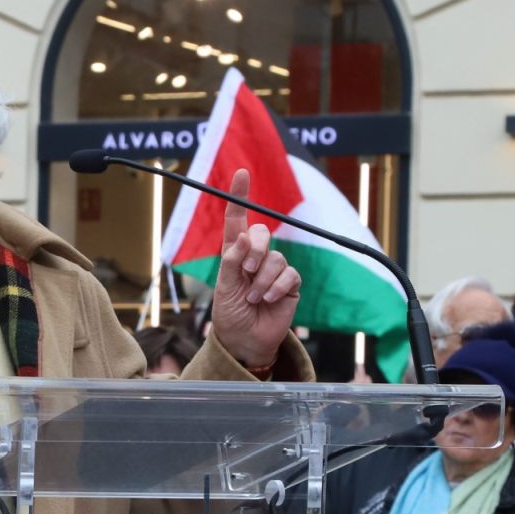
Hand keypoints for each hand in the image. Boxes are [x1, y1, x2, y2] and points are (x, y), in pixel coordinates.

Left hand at [209, 168, 301, 371]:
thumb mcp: (224, 287)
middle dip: (256, 250)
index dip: (239, 197)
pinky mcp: (290, 284)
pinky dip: (276, 287)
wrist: (245, 340)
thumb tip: (244, 236)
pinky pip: (290, 274)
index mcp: (235, 254)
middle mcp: (256, 257)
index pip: (237, 221)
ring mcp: (274, 270)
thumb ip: (233, 261)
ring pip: (276, 258)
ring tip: (253, 298)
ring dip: (262, 280)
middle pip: (263, 233)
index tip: (241, 173)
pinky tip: (267, 300)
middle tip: (247, 271)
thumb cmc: (230, 313)